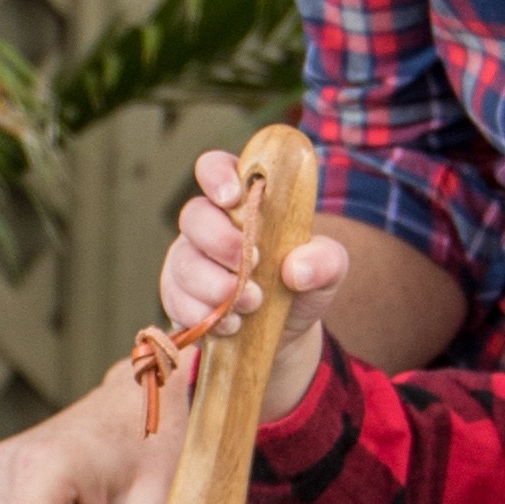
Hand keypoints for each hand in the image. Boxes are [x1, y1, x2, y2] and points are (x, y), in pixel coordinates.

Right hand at [160, 143, 349, 427]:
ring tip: (251, 304)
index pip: (215, 168)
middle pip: (193, 215)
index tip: (233, 197)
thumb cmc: (302, 284)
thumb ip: (325, 260)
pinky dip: (203, 315)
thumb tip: (296, 268)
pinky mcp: (178, 297)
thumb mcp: (328, 270)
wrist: (285, 335)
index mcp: (243, 200)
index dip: (217, 176)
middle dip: (221, 242)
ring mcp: (189, 260)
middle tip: (253, 264)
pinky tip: (230, 325)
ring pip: (184, 263)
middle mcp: (209, 224)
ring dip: (216, 286)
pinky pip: (176, 301)